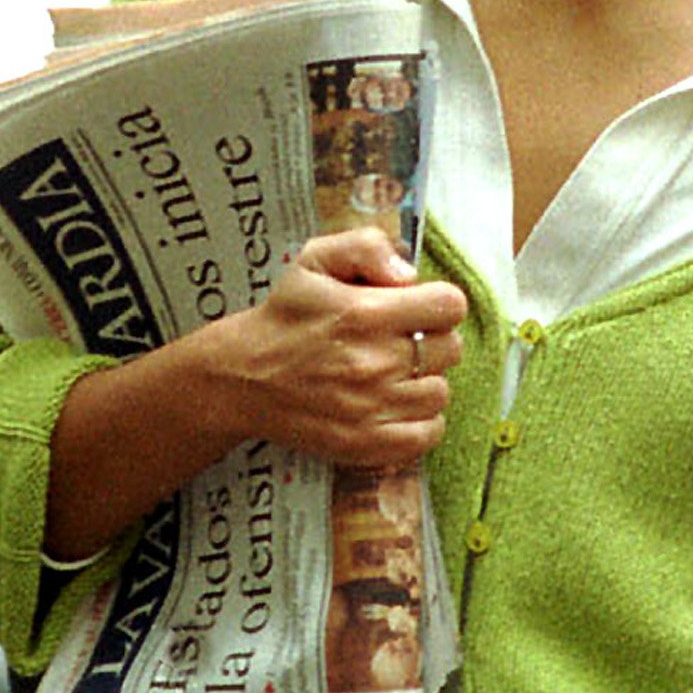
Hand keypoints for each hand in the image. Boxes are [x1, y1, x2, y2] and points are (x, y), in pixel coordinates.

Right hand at [209, 226, 469, 467]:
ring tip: (394, 373)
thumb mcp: (316, 260)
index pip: (449, 306)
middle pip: (449, 349)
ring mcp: (371, 409)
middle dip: (430, 339)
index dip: (438, 303)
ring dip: (424, 380)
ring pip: (440, 392)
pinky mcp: (365, 445)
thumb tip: (409, 273)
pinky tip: (397, 405)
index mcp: (365, 314)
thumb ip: (367, 248)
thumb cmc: (286, 316)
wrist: (242, 377)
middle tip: (400, 340)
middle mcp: (373, 363)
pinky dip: (421, 421)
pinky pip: (428, 433)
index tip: (418, 308)